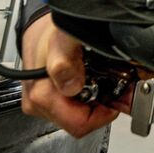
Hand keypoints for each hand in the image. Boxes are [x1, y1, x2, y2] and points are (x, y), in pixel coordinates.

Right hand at [19, 13, 129, 136]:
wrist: (38, 27)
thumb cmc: (49, 32)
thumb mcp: (62, 38)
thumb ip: (65, 60)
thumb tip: (71, 85)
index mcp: (41, 96)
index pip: (79, 125)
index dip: (103, 114)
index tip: (115, 97)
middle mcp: (38, 104)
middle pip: (80, 122)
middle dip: (100, 107)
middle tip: (114, 88)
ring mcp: (42, 105)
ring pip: (77, 116)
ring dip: (94, 102)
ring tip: (103, 82)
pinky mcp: (47, 102)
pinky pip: (72, 108)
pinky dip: (85, 97)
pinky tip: (91, 82)